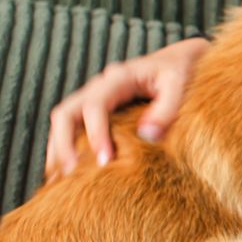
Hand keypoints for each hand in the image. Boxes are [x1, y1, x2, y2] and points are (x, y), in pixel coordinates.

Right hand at [46, 37, 210, 174]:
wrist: (183, 60)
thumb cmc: (183, 71)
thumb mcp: (180, 84)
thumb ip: (167, 108)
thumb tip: (147, 135)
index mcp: (119, 78)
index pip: (94, 106)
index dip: (95, 134)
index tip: (104, 161)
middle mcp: (100, 86)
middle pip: (66, 113)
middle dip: (63, 145)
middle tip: (71, 175)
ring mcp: (95, 98)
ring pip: (64, 123)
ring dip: (58, 150)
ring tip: (60, 181)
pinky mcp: (98, 110)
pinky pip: (73, 128)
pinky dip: (66, 149)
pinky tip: (66, 173)